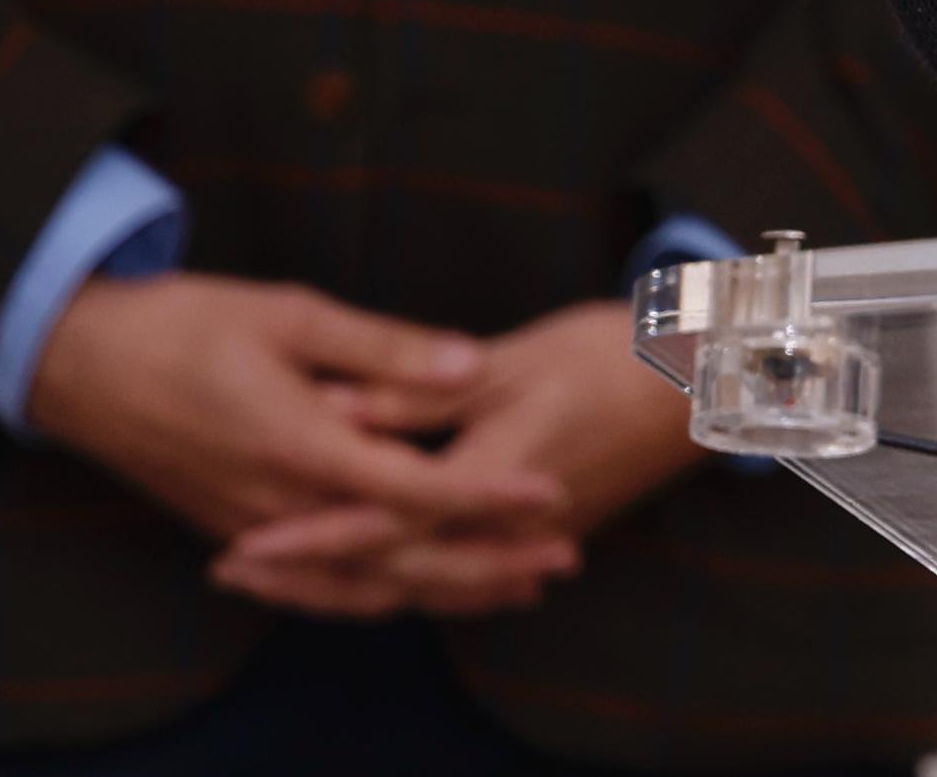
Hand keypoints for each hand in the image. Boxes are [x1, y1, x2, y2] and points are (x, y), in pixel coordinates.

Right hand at [26, 272, 571, 614]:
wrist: (81, 367)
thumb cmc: (186, 324)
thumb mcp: (292, 315)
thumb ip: (384, 349)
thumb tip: (468, 366)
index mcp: (301, 448)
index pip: (417, 489)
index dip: (491, 497)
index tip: (555, 494)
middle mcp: (280, 508)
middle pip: (402, 559)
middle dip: (489, 564)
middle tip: (566, 558)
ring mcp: (255, 531)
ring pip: (363, 585)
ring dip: (444, 588)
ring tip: (517, 585)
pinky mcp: (235, 535)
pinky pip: (319, 586)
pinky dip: (378, 595)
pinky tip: (419, 591)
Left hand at [209, 298, 701, 619]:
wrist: (704, 382)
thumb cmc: (613, 354)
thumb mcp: (512, 359)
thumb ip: (420, 393)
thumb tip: (335, 413)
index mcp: (494, 475)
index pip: (382, 522)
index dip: (307, 539)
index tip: (241, 549)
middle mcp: (505, 528)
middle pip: (390, 570)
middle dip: (308, 576)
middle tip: (233, 572)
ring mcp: (526, 542)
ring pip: (422, 582)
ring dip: (347, 582)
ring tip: (276, 578)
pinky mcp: (541, 539)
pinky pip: (456, 576)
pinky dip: (402, 578)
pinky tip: (370, 574)